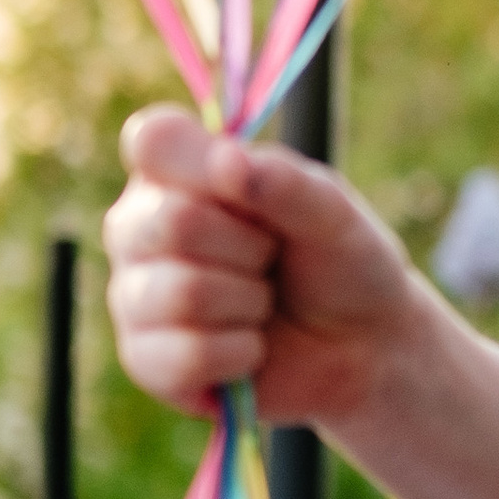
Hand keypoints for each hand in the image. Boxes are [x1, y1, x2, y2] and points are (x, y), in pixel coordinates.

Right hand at [103, 108, 425, 428]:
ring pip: (181, 292)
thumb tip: (227, 160)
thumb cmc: (339, 265)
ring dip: (249, 302)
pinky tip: (251, 346)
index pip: (152, 139)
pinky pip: (185, 355)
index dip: (202, 164)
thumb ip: (284, 182)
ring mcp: (134, 294)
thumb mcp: (333, 214)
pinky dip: (241, 351)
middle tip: (271, 256)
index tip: (246, 184)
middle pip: (173, 221)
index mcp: (177, 172)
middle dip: (251, 247)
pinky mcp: (144, 359)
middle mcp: (139, 227)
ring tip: (263, 302)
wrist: (363, 348)